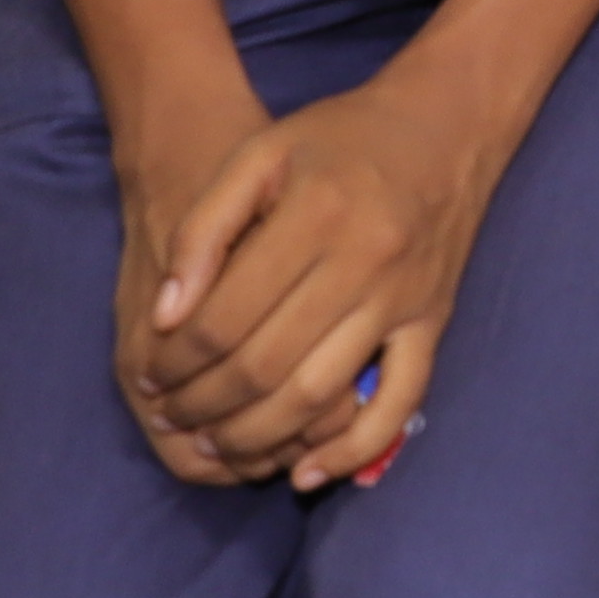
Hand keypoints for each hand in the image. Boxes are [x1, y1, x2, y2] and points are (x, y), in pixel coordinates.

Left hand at [132, 62, 502, 489]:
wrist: (447, 123)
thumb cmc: (340, 137)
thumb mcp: (261, 153)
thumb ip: (205, 227)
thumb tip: (164, 315)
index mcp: (314, 215)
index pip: (224, 318)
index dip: (175, 362)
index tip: (150, 378)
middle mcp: (364, 261)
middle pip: (264, 365)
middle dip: (204, 406)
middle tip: (173, 419)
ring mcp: (404, 298)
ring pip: (319, 395)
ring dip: (257, 436)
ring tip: (217, 445)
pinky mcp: (433, 322)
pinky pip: (398, 404)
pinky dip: (352, 450)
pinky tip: (307, 474)